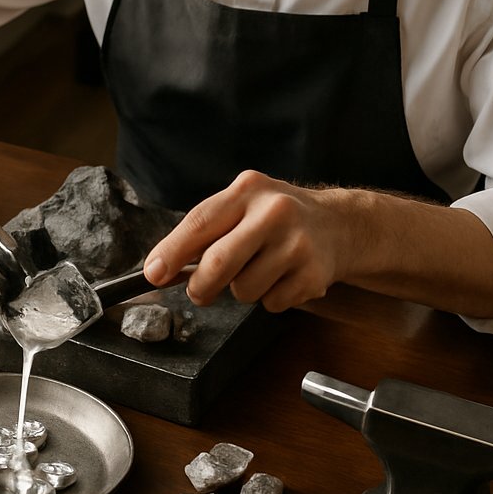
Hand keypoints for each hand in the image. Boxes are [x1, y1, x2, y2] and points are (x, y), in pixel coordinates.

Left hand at [143, 171, 351, 311]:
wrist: (339, 224)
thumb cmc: (275, 218)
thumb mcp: (241, 207)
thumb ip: (203, 233)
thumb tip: (159, 269)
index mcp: (247, 190)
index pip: (199, 223)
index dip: (171, 252)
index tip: (153, 274)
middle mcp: (274, 211)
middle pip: (219, 263)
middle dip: (201, 286)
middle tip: (199, 292)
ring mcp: (298, 243)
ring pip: (244, 290)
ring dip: (242, 291)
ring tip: (258, 270)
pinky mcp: (314, 273)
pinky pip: (271, 303)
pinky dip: (270, 298)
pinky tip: (282, 277)